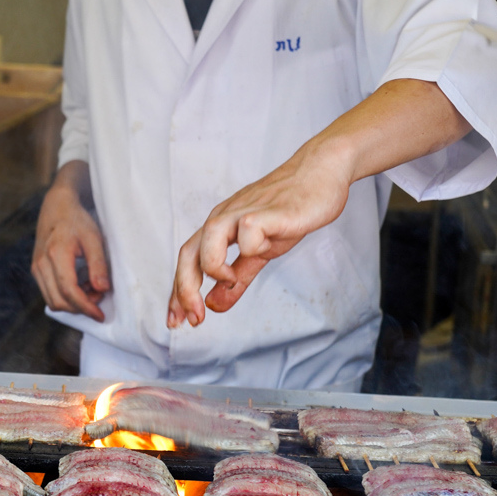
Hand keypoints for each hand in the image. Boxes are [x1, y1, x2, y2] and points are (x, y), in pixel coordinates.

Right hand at [32, 161, 110, 321]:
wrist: (56, 207)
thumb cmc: (77, 220)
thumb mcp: (94, 238)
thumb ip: (98, 264)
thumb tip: (102, 289)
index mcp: (56, 253)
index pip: (69, 291)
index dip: (86, 307)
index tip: (100, 315)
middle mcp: (41, 263)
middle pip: (59, 301)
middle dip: (81, 307)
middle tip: (99, 297)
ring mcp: (36, 268)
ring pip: (52, 301)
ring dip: (73, 304)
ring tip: (91, 290)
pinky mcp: (36, 270)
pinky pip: (49, 294)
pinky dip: (65, 298)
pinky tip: (80, 287)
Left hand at [167, 142, 350, 327]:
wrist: (320, 174)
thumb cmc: (288, 210)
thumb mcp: (258, 253)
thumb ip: (237, 279)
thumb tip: (215, 305)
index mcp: (218, 229)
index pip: (187, 262)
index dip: (178, 294)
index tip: (176, 321)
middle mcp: (223, 219)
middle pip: (188, 253)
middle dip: (185, 290)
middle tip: (195, 318)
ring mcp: (243, 213)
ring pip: (208, 238)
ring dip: (213, 266)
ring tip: (229, 278)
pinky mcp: (267, 212)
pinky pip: (248, 231)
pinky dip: (252, 246)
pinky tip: (267, 247)